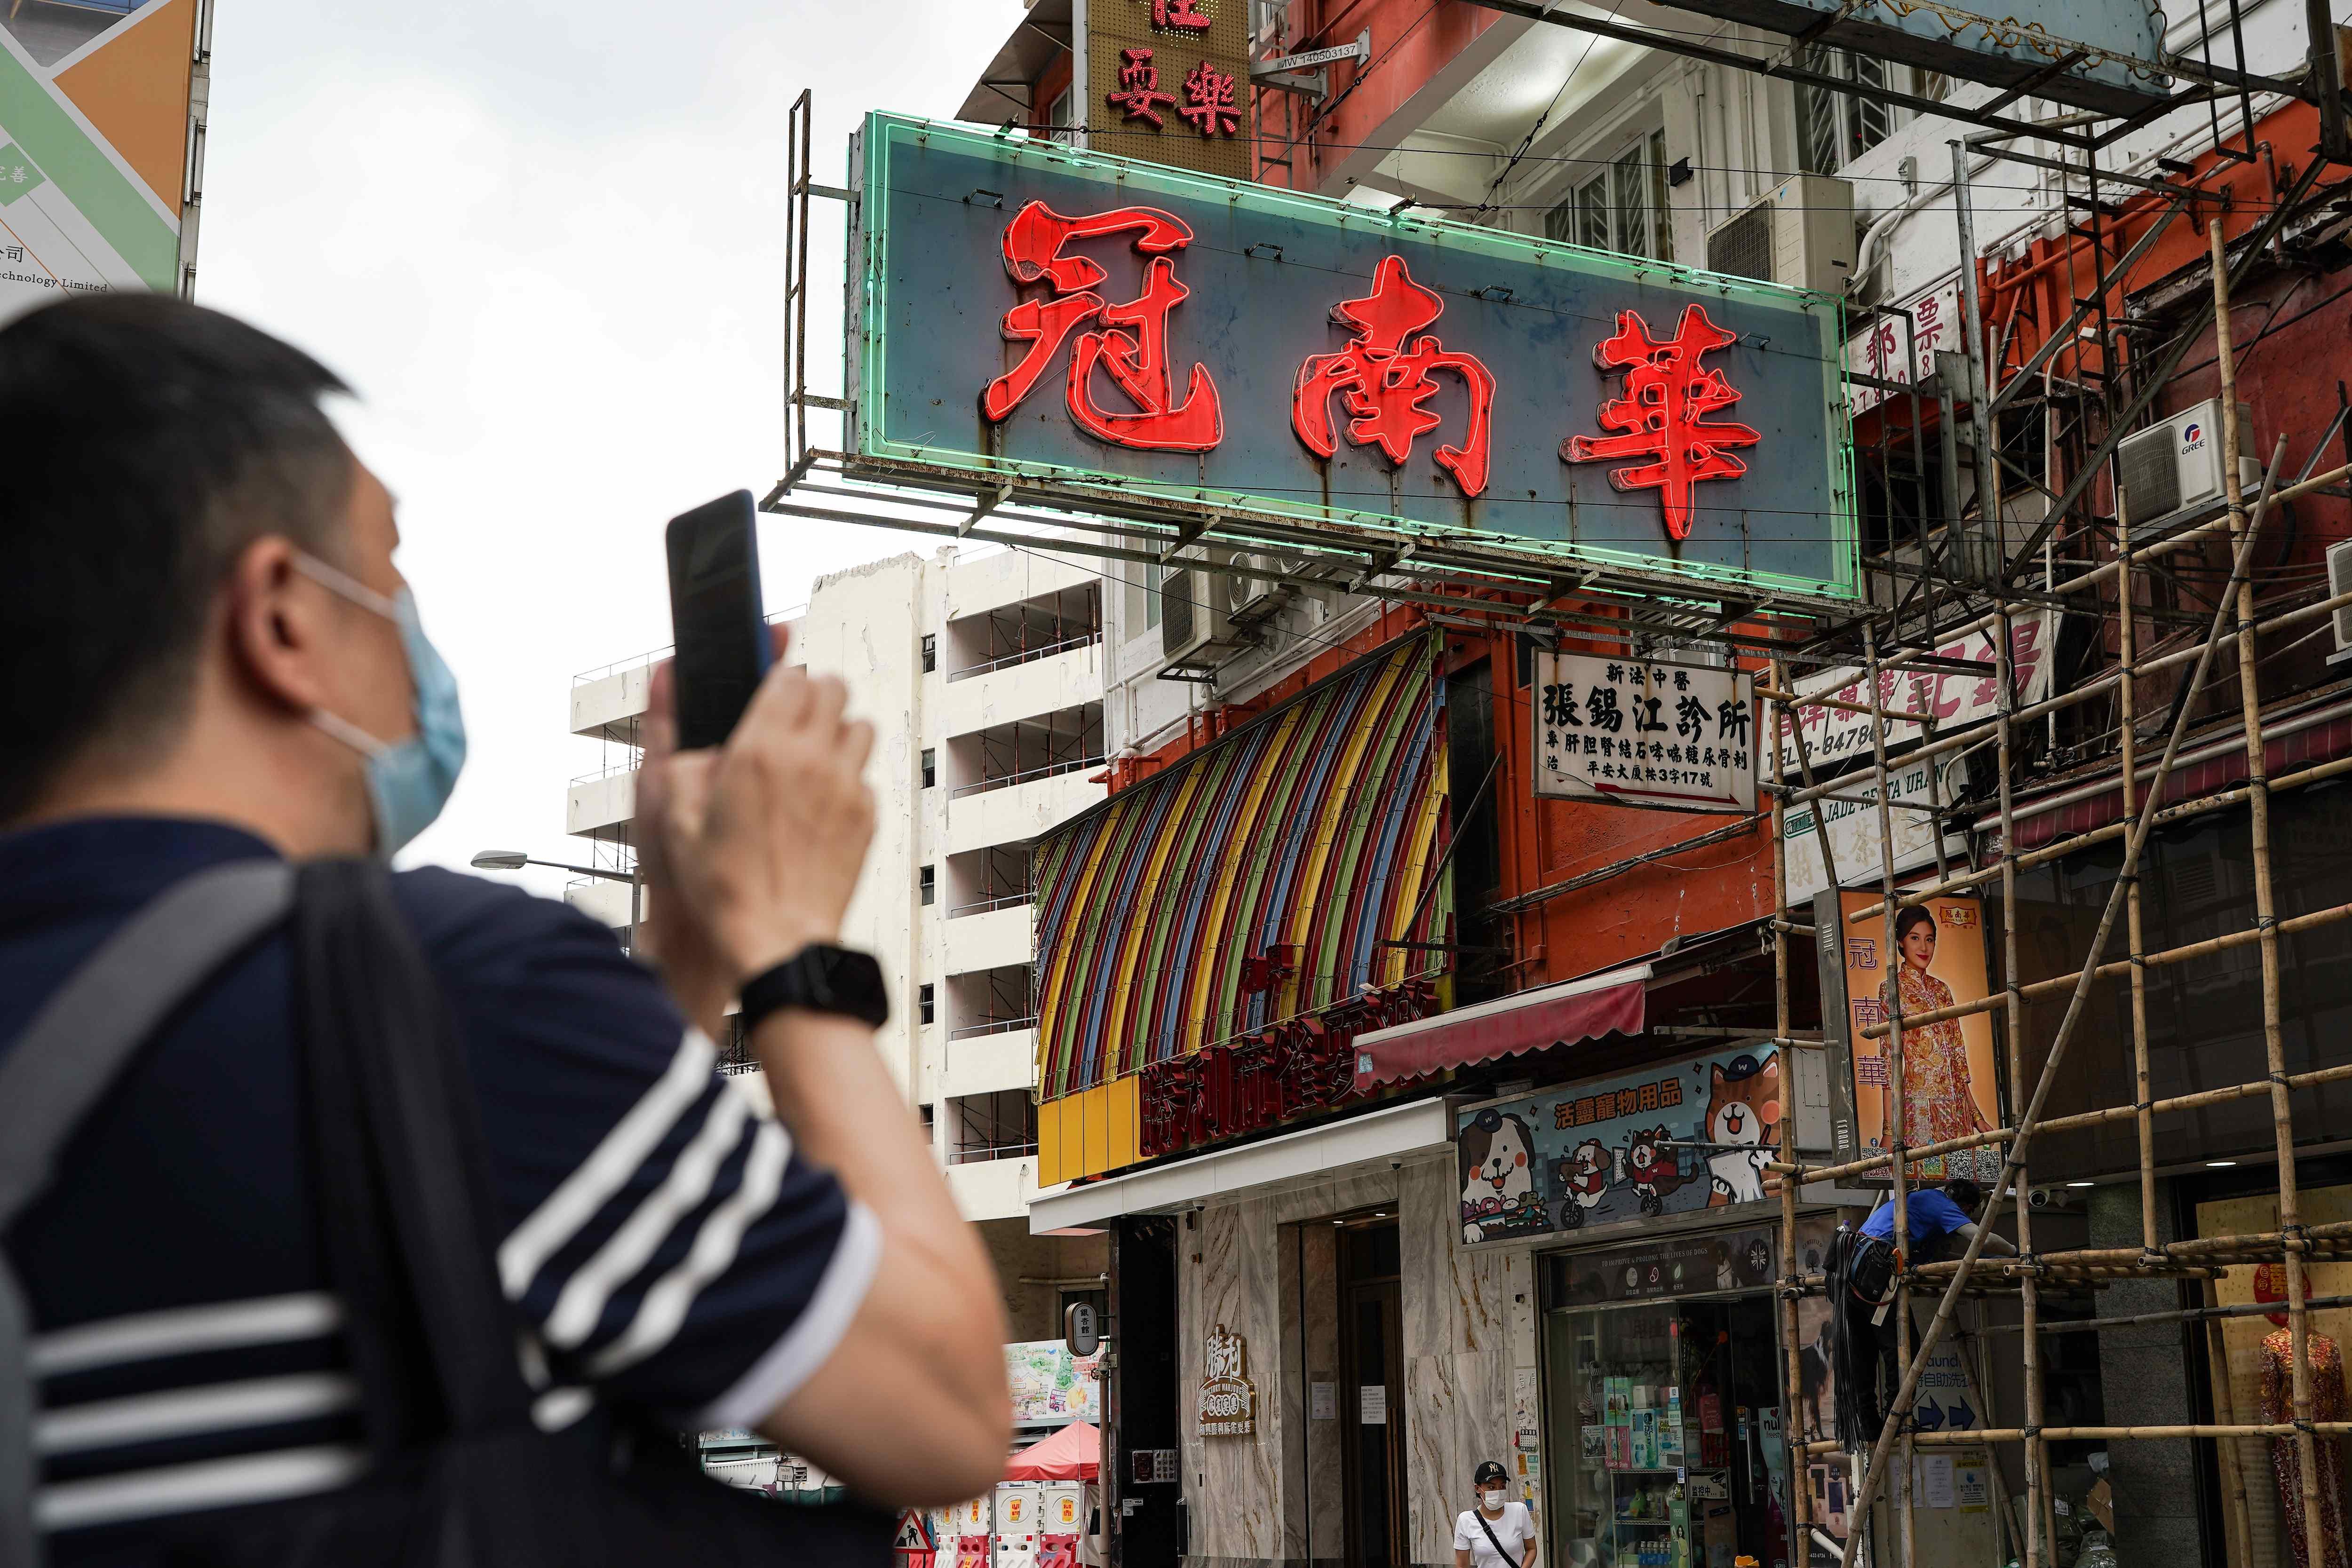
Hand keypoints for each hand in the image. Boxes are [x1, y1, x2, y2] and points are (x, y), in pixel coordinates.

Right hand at [643, 643, 875, 989]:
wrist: (778, 940)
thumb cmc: (727, 889)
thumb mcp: (676, 822)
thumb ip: (682, 766)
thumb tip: (693, 738)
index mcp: (759, 752)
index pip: (789, 675)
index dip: (780, 675)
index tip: (773, 683)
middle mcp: (809, 760)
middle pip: (833, 687)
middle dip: (814, 693)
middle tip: (796, 714)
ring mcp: (845, 787)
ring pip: (860, 725)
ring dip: (838, 730)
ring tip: (814, 754)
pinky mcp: (867, 817)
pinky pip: (865, 776)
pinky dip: (849, 779)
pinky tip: (823, 803)